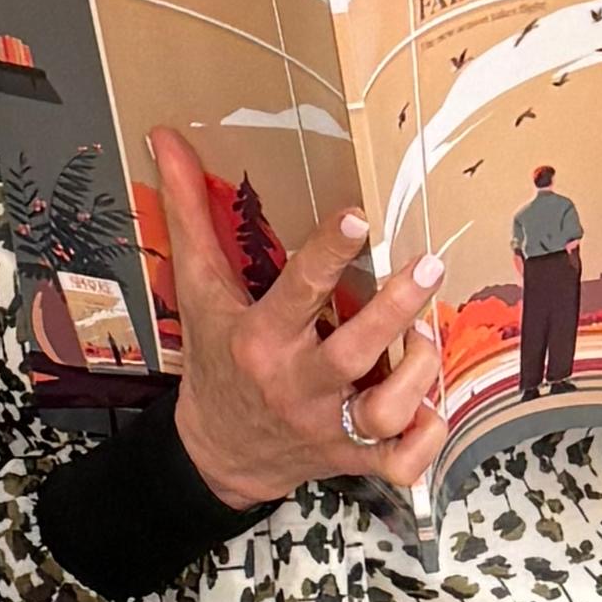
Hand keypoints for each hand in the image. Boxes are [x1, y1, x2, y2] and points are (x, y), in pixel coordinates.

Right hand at [153, 126, 443, 508]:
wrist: (216, 454)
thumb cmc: (216, 362)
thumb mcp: (199, 290)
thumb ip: (190, 214)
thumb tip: (165, 138)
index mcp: (260, 340)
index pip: (298, 291)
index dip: (328, 252)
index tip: (358, 215)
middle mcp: (297, 385)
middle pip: (354, 352)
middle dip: (395, 309)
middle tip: (429, 264)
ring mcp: (328, 426)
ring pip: (384, 410)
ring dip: (418, 373)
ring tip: (429, 334)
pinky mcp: (351, 458)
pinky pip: (400, 463)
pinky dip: (427, 440)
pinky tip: (436, 404)